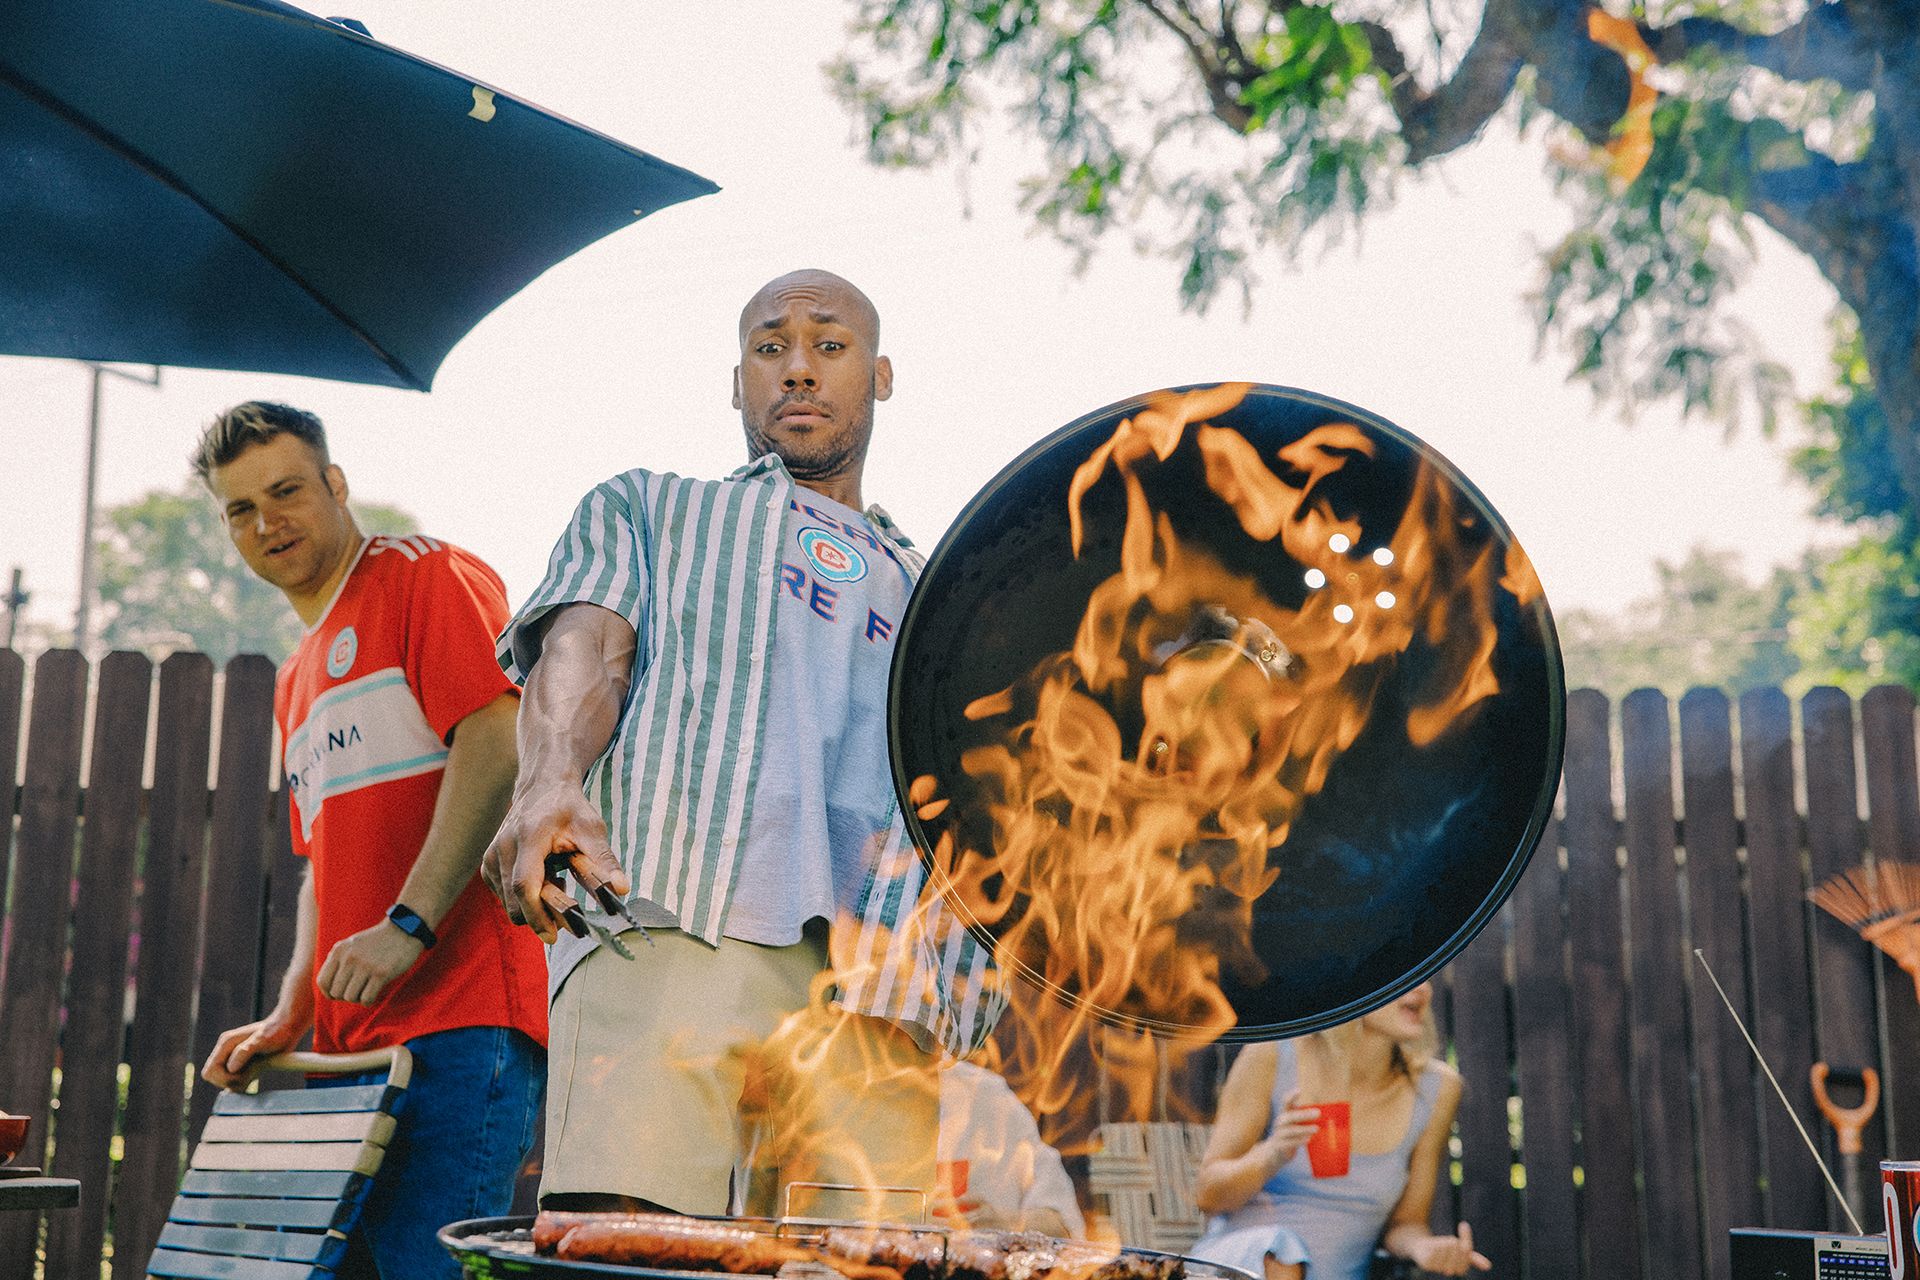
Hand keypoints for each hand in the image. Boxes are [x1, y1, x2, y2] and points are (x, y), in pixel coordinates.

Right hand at [201, 1013, 303, 1089]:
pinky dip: (242, 1083)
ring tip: (255, 1072)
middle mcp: (226, 1051)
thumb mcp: (263, 1040)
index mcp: (226, 1043)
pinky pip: (233, 1081)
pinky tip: (256, 1074)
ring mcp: (232, 1057)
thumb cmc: (277, 1031)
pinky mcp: (241, 1064)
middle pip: (213, 1077)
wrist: (289, 1027)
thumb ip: (245, 1052)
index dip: (223, 1079)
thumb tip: (231, 1067)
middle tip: (249, 1076)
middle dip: (229, 1082)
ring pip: (223, 1080)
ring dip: (237, 1082)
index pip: (210, 1071)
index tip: (242, 1076)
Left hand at [317, 919, 424, 1004]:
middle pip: (336, 992)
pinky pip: (366, 999)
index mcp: (339, 950)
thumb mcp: (352, 944)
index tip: (340, 993)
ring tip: (366, 991)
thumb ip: (339, 960)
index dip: (329, 993)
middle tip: (357, 991)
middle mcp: (349, 958)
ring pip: (350, 997)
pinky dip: (369, 1001)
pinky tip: (375, 993)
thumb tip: (328, 986)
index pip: (322, 981)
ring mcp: (365, 966)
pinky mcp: (381, 973)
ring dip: (358, 999)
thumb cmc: (378, 941)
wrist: (404, 930)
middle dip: (345, 996)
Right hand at [483, 779, 626, 942]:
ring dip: (535, 908)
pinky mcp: (489, 866)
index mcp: (527, 838)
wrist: (542, 786)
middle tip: (569, 921)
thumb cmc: (569, 808)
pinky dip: (526, 899)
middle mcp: (502, 849)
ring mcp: (492, 858)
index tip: (555, 935)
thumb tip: (621, 890)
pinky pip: (505, 897)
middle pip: (516, 901)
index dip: (538, 914)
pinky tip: (547, 879)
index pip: (525, 886)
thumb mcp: (592, 829)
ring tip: (560, 884)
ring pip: (510, 903)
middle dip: (541, 918)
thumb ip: (604, 861)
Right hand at [1256, 1088, 1322, 1172]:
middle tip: (1318, 1113)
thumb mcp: (1292, 1124)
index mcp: (1284, 1115)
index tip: (1299, 1090)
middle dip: (1304, 1114)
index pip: (1285, 1103)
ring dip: (1304, 1129)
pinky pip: (1289, 1143)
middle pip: (1290, 1116)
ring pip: (1291, 1130)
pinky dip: (1299, 1141)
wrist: (1272, 1154)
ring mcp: (1279, 1135)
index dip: (1291, 1096)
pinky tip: (1308, 1140)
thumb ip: (1301, 1116)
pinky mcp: (1280, 1147)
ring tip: (1316, 1128)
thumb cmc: (1288, 1136)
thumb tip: (1320, 1110)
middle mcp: (1280, 1123)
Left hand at [1406, 1223, 1491, 1275]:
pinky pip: (1435, 1250)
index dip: (1466, 1239)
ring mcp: (1437, 1267)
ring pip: (1447, 1247)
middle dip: (1455, 1241)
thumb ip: (1472, 1257)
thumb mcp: (1458, 1251)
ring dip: (1444, 1242)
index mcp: (1458, 1268)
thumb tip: (1488, 1266)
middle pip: (1458, 1249)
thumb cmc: (1442, 1249)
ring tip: (1440, 1243)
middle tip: (1450, 1239)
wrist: (1419, 1247)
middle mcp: (1448, 1270)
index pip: (1467, 1253)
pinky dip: (1435, 1245)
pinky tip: (1433, 1246)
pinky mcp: (1426, 1264)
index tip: (1463, 1224)